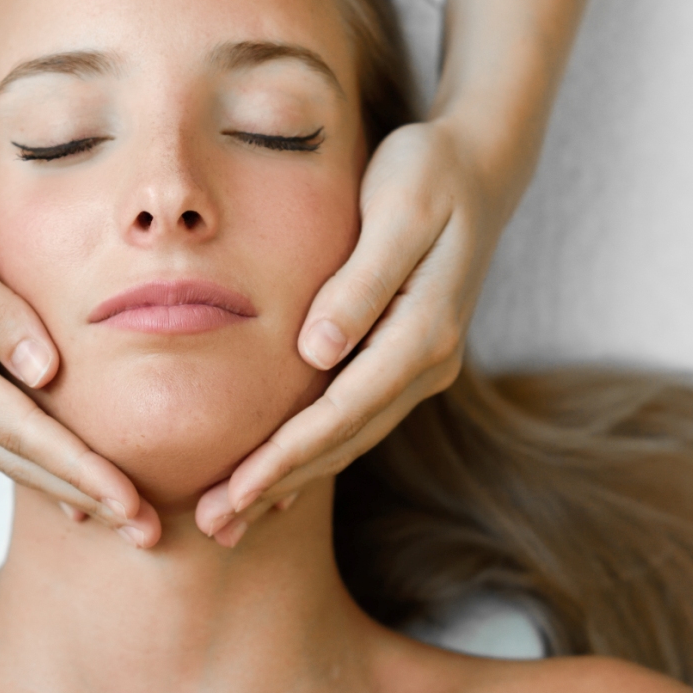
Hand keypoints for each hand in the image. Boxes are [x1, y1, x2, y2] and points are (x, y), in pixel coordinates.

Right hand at [0, 130, 161, 546]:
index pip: (13, 427)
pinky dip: (41, 460)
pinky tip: (77, 488)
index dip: (73, 466)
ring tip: (125, 522)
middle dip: (81, 495)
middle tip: (145, 534)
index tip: (128, 500)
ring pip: (6, 453)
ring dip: (65, 487)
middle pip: (12, 456)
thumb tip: (44, 372)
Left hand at [196, 118, 512, 544]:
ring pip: (348, 439)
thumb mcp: (398, 214)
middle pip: (342, 441)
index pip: (342, 412)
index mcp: (424, 333)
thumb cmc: (430, 176)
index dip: (287, 456)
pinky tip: (278, 482)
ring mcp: (420, 366)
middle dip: (277, 485)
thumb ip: (361, 283)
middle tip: (213, 525)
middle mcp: (427, 363)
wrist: (479, 167)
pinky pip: (354, 418)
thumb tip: (316, 350)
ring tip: (232, 518)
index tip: (235, 491)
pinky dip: (314, 453)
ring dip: (290, 480)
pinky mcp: (404, 359)